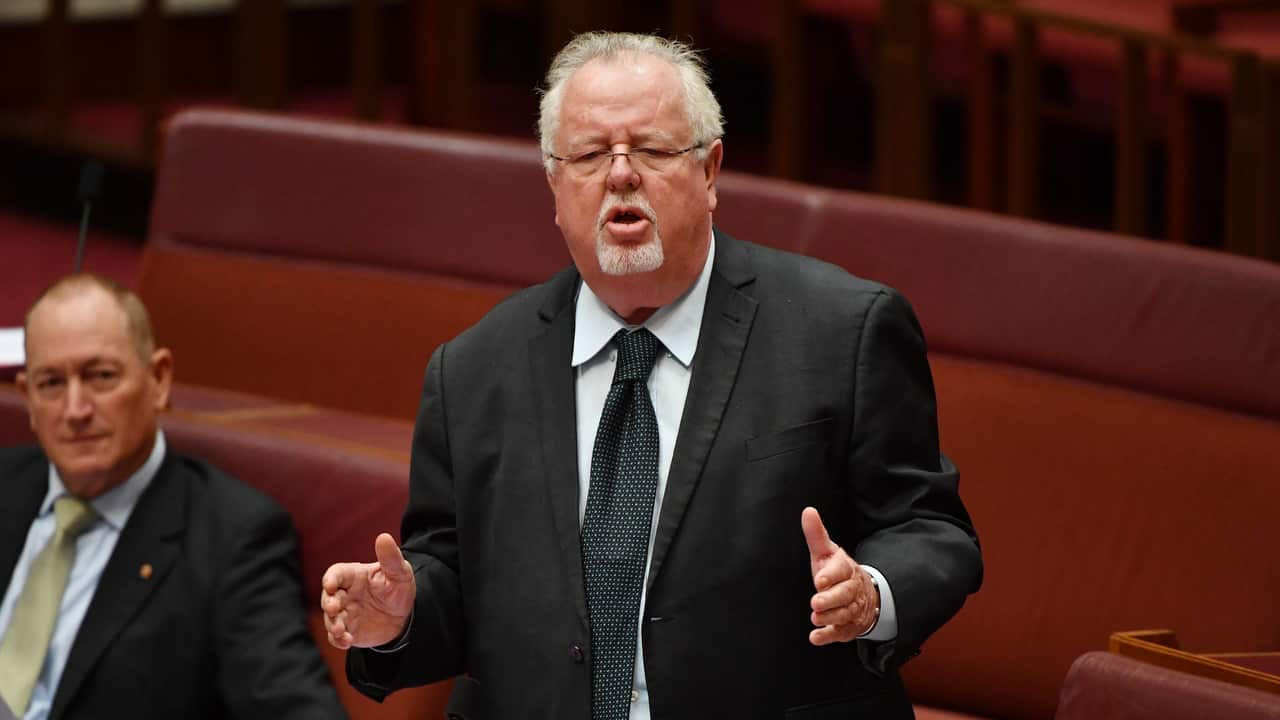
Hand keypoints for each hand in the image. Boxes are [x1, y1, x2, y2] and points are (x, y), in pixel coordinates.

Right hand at [321, 533, 415, 649]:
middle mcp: (345, 594)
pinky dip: (338, 640)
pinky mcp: (349, 630)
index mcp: (354, 576)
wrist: (405, 616)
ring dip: (332, 624)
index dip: (330, 578)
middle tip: (334, 608)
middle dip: (327, 603)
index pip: (336, 573)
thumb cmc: (398, 588)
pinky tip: (346, 641)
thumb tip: (384, 537)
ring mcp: (345, 613)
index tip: (330, 585)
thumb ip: (390, 557)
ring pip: (330, 618)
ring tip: (341, 631)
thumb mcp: (399, 572)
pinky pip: (336, 636)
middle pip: (327, 597)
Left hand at [802, 506, 878, 644]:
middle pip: (845, 595)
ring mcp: (852, 609)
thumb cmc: (836, 571)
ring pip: (845, 615)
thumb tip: (808, 511)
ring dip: (830, 617)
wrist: (862, 594)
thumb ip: (816, 535)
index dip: (831, 576)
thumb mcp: (826, 552)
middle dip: (831, 600)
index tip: (819, 580)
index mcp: (846, 568)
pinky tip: (815, 637)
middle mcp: (852, 589)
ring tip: (815, 618)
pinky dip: (829, 636)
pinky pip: (842, 633)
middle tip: (815, 602)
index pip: (840, 571)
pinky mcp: (849, 626)